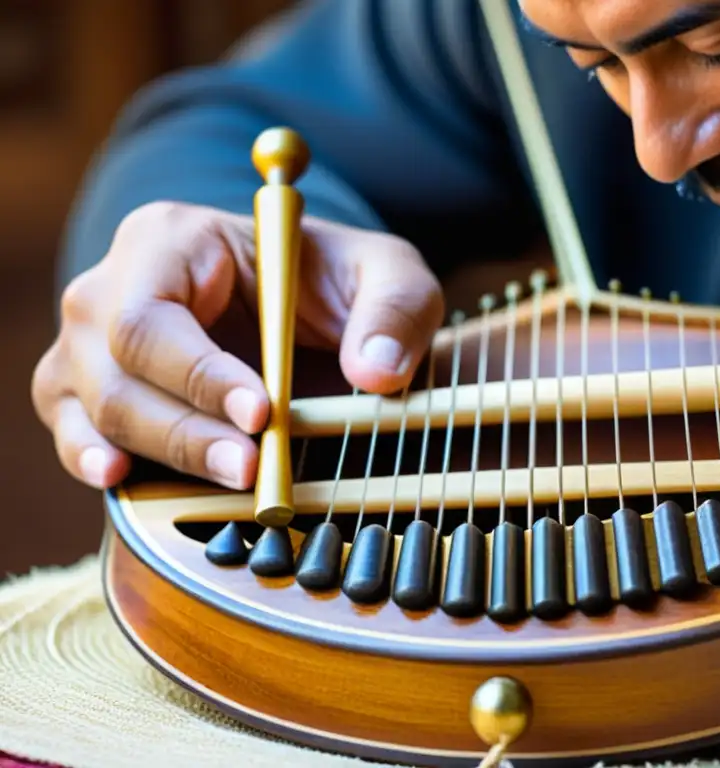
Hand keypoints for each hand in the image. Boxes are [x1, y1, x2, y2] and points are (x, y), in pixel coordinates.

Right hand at [31, 201, 443, 490]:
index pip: (154, 314)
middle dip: (187, 427)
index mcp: (171, 239)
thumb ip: (395, 309)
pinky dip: (89, 456)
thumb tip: (375, 372)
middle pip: (116, 367)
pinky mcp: (90, 389)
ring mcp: (91, 341)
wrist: (302, 302)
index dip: (200, 372)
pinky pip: (70, 426)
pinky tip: (121, 476)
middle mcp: (112, 286)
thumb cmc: (332, 278)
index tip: (262, 412)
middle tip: (254, 465)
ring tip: (229, 480)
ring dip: (159, 451)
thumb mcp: (387, 274)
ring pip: (94, 404)